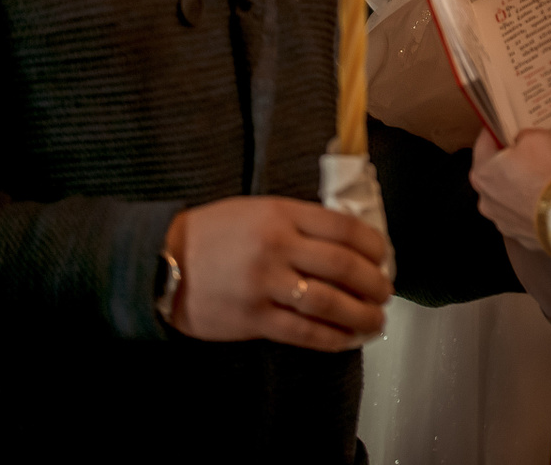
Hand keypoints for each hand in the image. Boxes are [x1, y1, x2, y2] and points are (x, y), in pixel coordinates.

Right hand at [165, 196, 391, 349]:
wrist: (164, 262)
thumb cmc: (214, 233)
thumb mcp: (258, 210)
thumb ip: (299, 222)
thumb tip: (345, 241)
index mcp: (282, 214)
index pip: (344, 227)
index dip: (373, 245)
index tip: (384, 256)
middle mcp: (278, 247)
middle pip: (344, 266)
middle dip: (374, 283)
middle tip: (386, 292)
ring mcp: (266, 285)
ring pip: (330, 303)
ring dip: (361, 314)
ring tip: (376, 320)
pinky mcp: (254, 319)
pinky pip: (304, 332)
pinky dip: (333, 338)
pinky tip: (347, 339)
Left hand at [470, 129, 550, 249]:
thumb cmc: (550, 172)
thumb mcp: (538, 137)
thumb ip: (523, 136)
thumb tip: (520, 141)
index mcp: (483, 171)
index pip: (483, 143)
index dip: (496, 131)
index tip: (505, 125)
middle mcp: (485, 198)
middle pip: (493, 172)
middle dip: (507, 161)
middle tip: (527, 151)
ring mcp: (501, 220)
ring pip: (506, 196)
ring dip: (518, 187)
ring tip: (541, 179)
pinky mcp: (518, 236)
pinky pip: (522, 214)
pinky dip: (530, 206)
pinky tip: (546, 200)